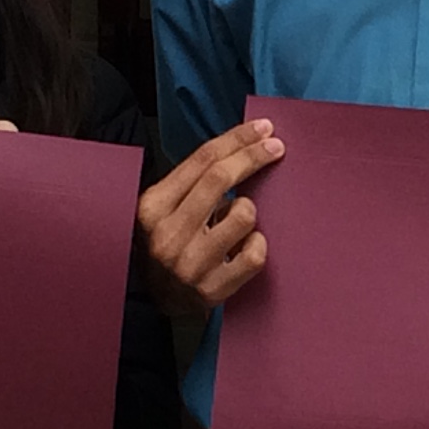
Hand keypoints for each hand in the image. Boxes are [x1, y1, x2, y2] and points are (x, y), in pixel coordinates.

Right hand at [137, 119, 283, 315]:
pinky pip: (255, 254)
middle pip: (221, 178)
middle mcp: (167, 235)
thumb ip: (195, 180)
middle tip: (276, 147)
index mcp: (153, 207)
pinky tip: (244, 248)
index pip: (201, 159)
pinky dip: (256, 245)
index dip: (237, 139)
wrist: (160, 299)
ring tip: (236, 222)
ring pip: (243, 214)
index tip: (263, 129)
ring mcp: (190, 265)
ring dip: (248, 211)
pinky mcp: (212, 290)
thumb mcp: (167, 207)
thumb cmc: (171, 242)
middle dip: (253, 156)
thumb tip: (246, 143)